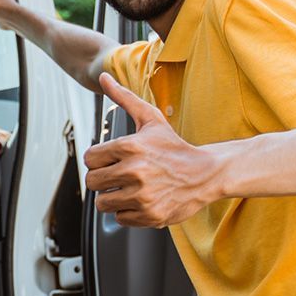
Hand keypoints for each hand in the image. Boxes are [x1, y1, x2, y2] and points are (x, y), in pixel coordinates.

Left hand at [84, 73, 224, 227]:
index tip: (111, 161)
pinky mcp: (149, 215)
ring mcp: (142, 195)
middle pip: (92, 182)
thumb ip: (124, 98)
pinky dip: (127, 212)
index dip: (99, 160)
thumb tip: (103, 77)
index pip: (90, 159)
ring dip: (113, 197)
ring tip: (130, 189)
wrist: (206, 173)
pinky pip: (120, 218)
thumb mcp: (150, 119)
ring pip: (103, 203)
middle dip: (103, 179)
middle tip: (119, 176)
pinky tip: (142, 200)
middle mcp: (134, 171)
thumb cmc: (174, 146)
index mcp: (130, 147)